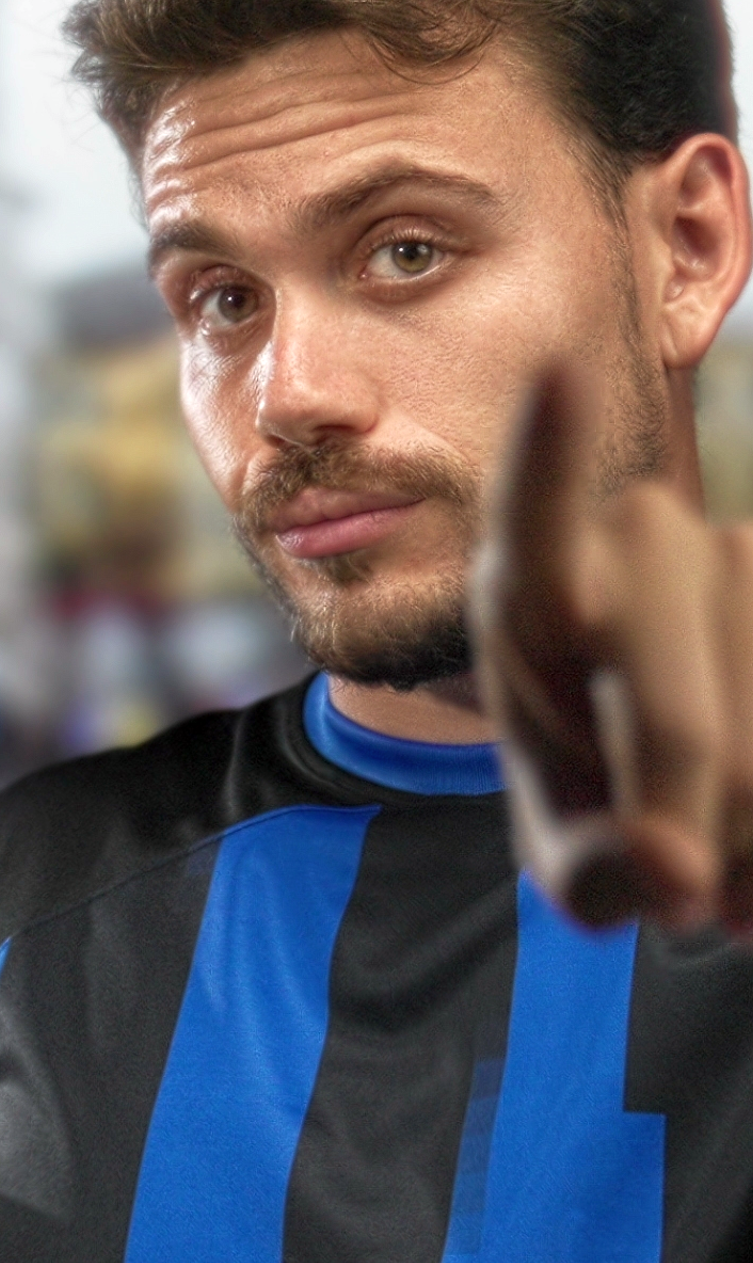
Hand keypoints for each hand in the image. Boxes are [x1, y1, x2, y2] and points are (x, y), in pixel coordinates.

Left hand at [471, 365, 752, 931]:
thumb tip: (666, 868)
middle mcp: (638, 542)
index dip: (549, 456)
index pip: (535, 524)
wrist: (694, 790)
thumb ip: (593, 874)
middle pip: (673, 724)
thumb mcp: (572, 861)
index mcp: (531, 593)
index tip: (558, 374)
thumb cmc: (605, 808)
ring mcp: (742, 549)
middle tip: (675, 888)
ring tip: (723, 846)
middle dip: (679, 829)